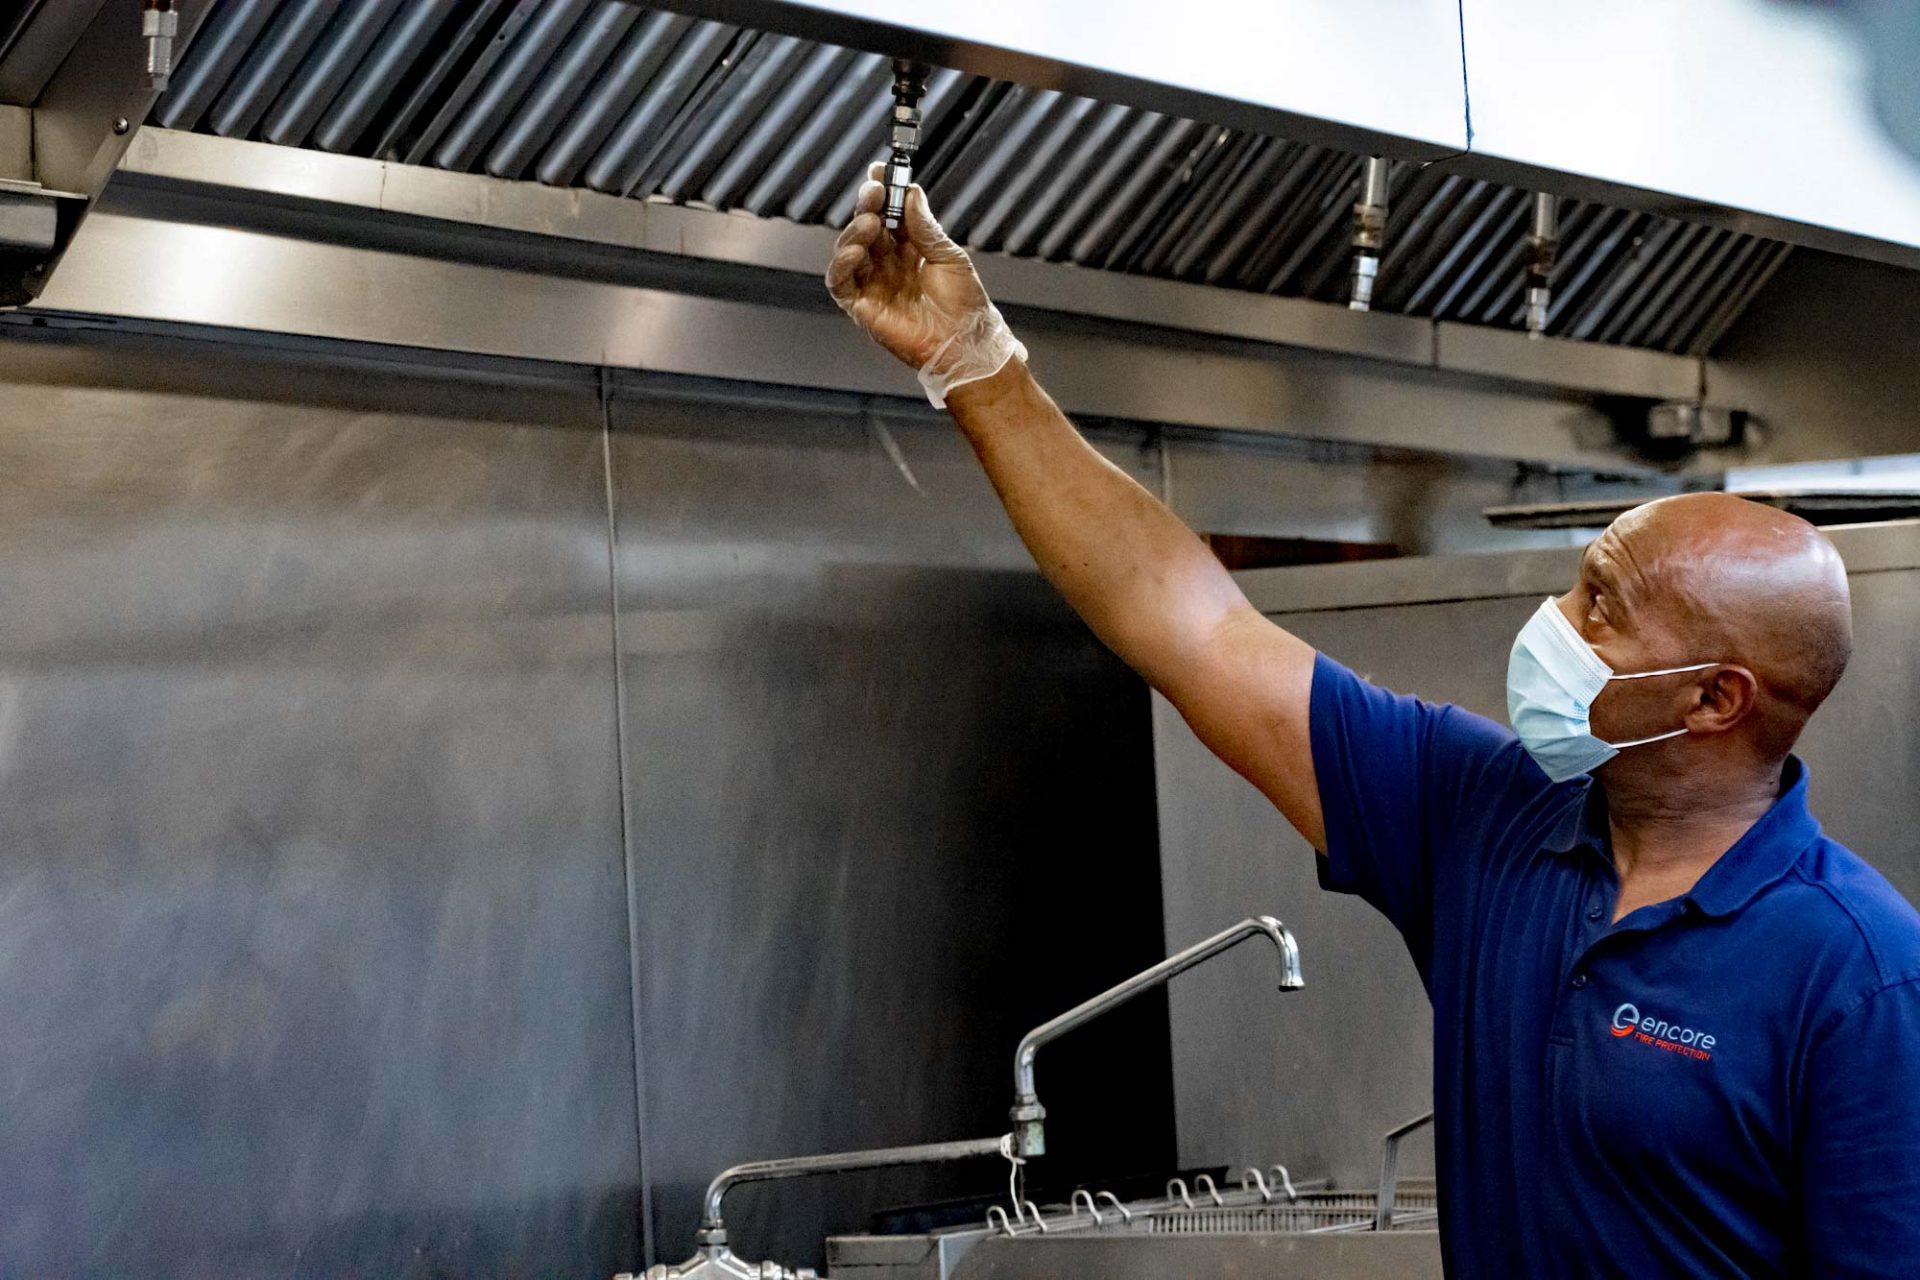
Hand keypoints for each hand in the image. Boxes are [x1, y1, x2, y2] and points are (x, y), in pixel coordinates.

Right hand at [825, 164, 1026, 406]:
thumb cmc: (965, 305)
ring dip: (855, 231)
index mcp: (909, 250)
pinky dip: (841, 264)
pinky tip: (854, 251)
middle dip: (868, 205)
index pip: (888, 214)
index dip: (882, 193)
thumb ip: (924, 226)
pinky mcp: (863, 307)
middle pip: (867, 227)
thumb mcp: (949, 256)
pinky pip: (840, 282)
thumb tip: (911, 192)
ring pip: (850, 250)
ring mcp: (873, 284)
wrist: (966, 343)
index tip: (880, 172)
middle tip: (875, 191)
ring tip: (871, 222)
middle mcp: (887, 264)